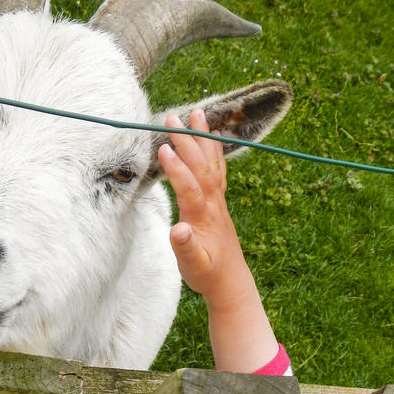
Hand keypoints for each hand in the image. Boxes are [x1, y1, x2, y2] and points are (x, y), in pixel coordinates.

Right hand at [158, 108, 244, 310]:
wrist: (230, 281)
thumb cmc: (207, 274)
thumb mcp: (193, 266)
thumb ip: (186, 247)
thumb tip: (180, 230)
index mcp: (203, 217)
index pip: (190, 188)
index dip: (177, 169)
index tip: (163, 149)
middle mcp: (213, 204)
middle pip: (200, 167)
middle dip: (187, 141)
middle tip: (171, 118)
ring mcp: (218, 201)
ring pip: (211, 163)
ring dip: (203, 137)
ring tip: (196, 112)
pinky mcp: (219, 202)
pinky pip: (217, 169)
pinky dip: (214, 150)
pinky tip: (213, 135)